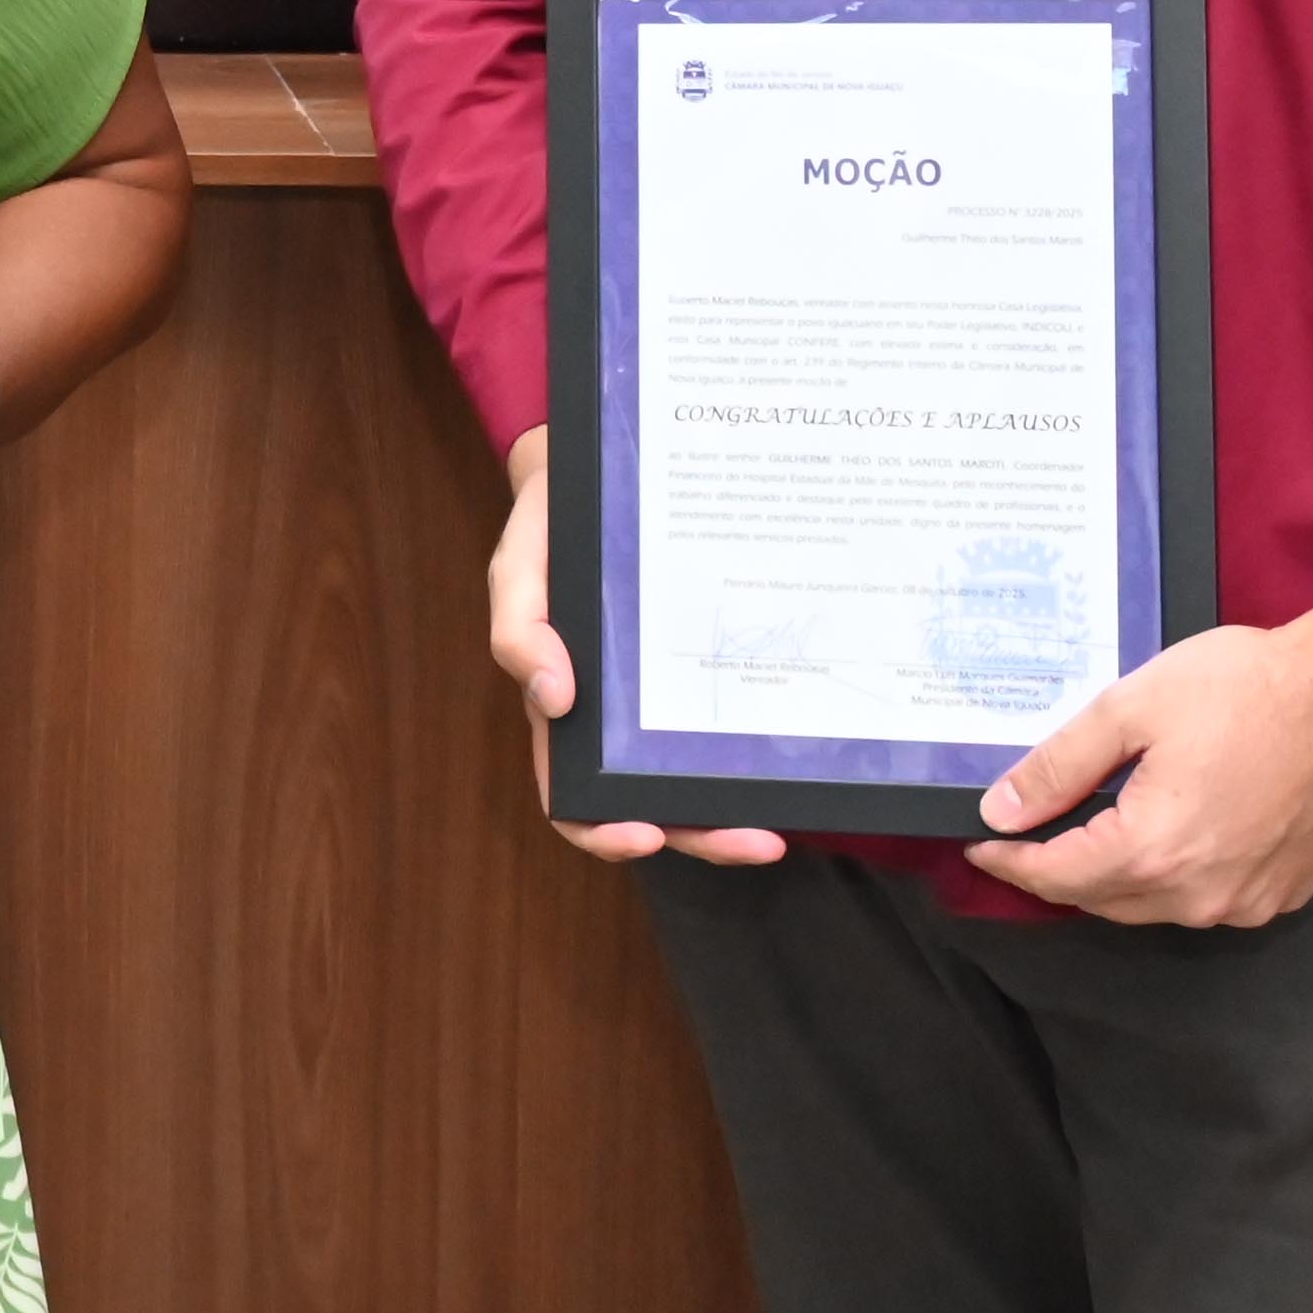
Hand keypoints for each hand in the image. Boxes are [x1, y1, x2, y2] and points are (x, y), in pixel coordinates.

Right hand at [488, 427, 786, 869]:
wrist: (606, 471)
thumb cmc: (552, 525)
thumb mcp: (521, 566)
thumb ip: (519, 628)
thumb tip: (551, 697)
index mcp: (563, 706)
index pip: (571, 795)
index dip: (602, 829)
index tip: (645, 835)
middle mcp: (617, 718)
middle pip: (653, 804)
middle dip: (702, 834)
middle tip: (756, 841)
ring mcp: (666, 697)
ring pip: (697, 780)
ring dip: (735, 813)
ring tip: (778, 827)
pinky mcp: (708, 667)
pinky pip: (729, 725)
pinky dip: (756, 753)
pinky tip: (793, 755)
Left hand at [965, 603, 1312, 928]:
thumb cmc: (1250, 690)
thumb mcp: (1131, 708)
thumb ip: (1059, 766)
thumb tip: (1004, 809)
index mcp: (1156, 851)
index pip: (1057, 877)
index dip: (1010, 862)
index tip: (981, 845)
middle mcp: (1202, 895)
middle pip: (1101, 898)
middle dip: (1058, 868)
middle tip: (1030, 830)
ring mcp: (1248, 900)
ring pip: (1153, 905)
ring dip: (1115, 875)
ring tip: (1092, 824)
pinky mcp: (1283, 892)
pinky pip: (1206, 899)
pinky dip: (1172, 876)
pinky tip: (1165, 831)